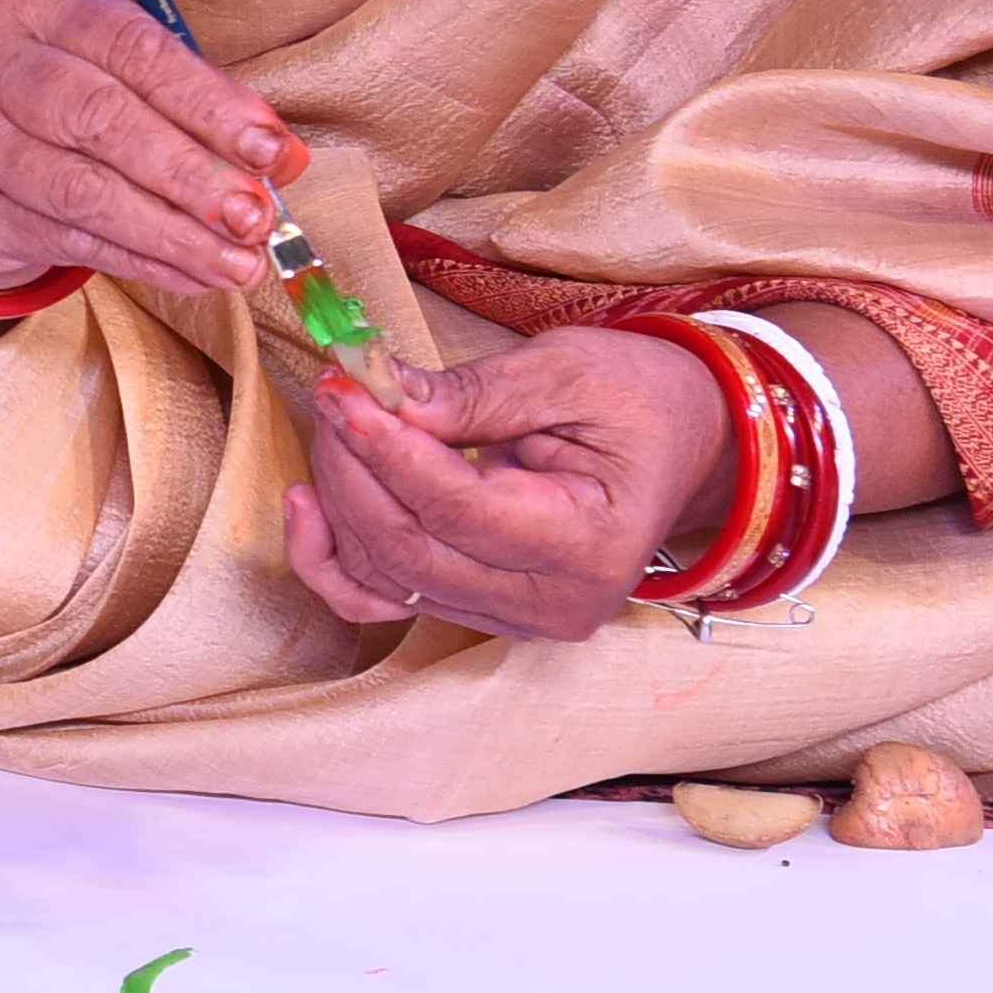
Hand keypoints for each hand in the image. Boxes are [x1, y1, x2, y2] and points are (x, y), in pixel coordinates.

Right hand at [0, 0, 306, 302]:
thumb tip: (281, 157)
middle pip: (95, 117)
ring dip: (169, 234)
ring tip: (235, 263)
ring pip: (79, 191)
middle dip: (187, 173)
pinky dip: (139, 261)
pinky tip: (191, 274)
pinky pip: (66, 239)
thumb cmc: (59, 78)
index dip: (205, 101)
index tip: (268, 148)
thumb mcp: (112, 59)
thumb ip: (193, 97)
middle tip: (253, 216)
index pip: (128, 47)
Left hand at [282, 327, 734, 643]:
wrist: (684, 444)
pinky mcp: (480, 612)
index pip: (459, 507)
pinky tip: (307, 502)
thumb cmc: (639, 401)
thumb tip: (384, 395)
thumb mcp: (569, 373)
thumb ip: (475, 393)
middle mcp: (553, 604)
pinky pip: (381, 601)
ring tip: (335, 418)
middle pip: (411, 547)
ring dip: (340, 496)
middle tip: (334, 388)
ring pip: (386, 574)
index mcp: (592, 546)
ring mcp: (514, 619)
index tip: (344, 385)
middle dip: (353, 464)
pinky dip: (333, 558)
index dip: (388, 448)